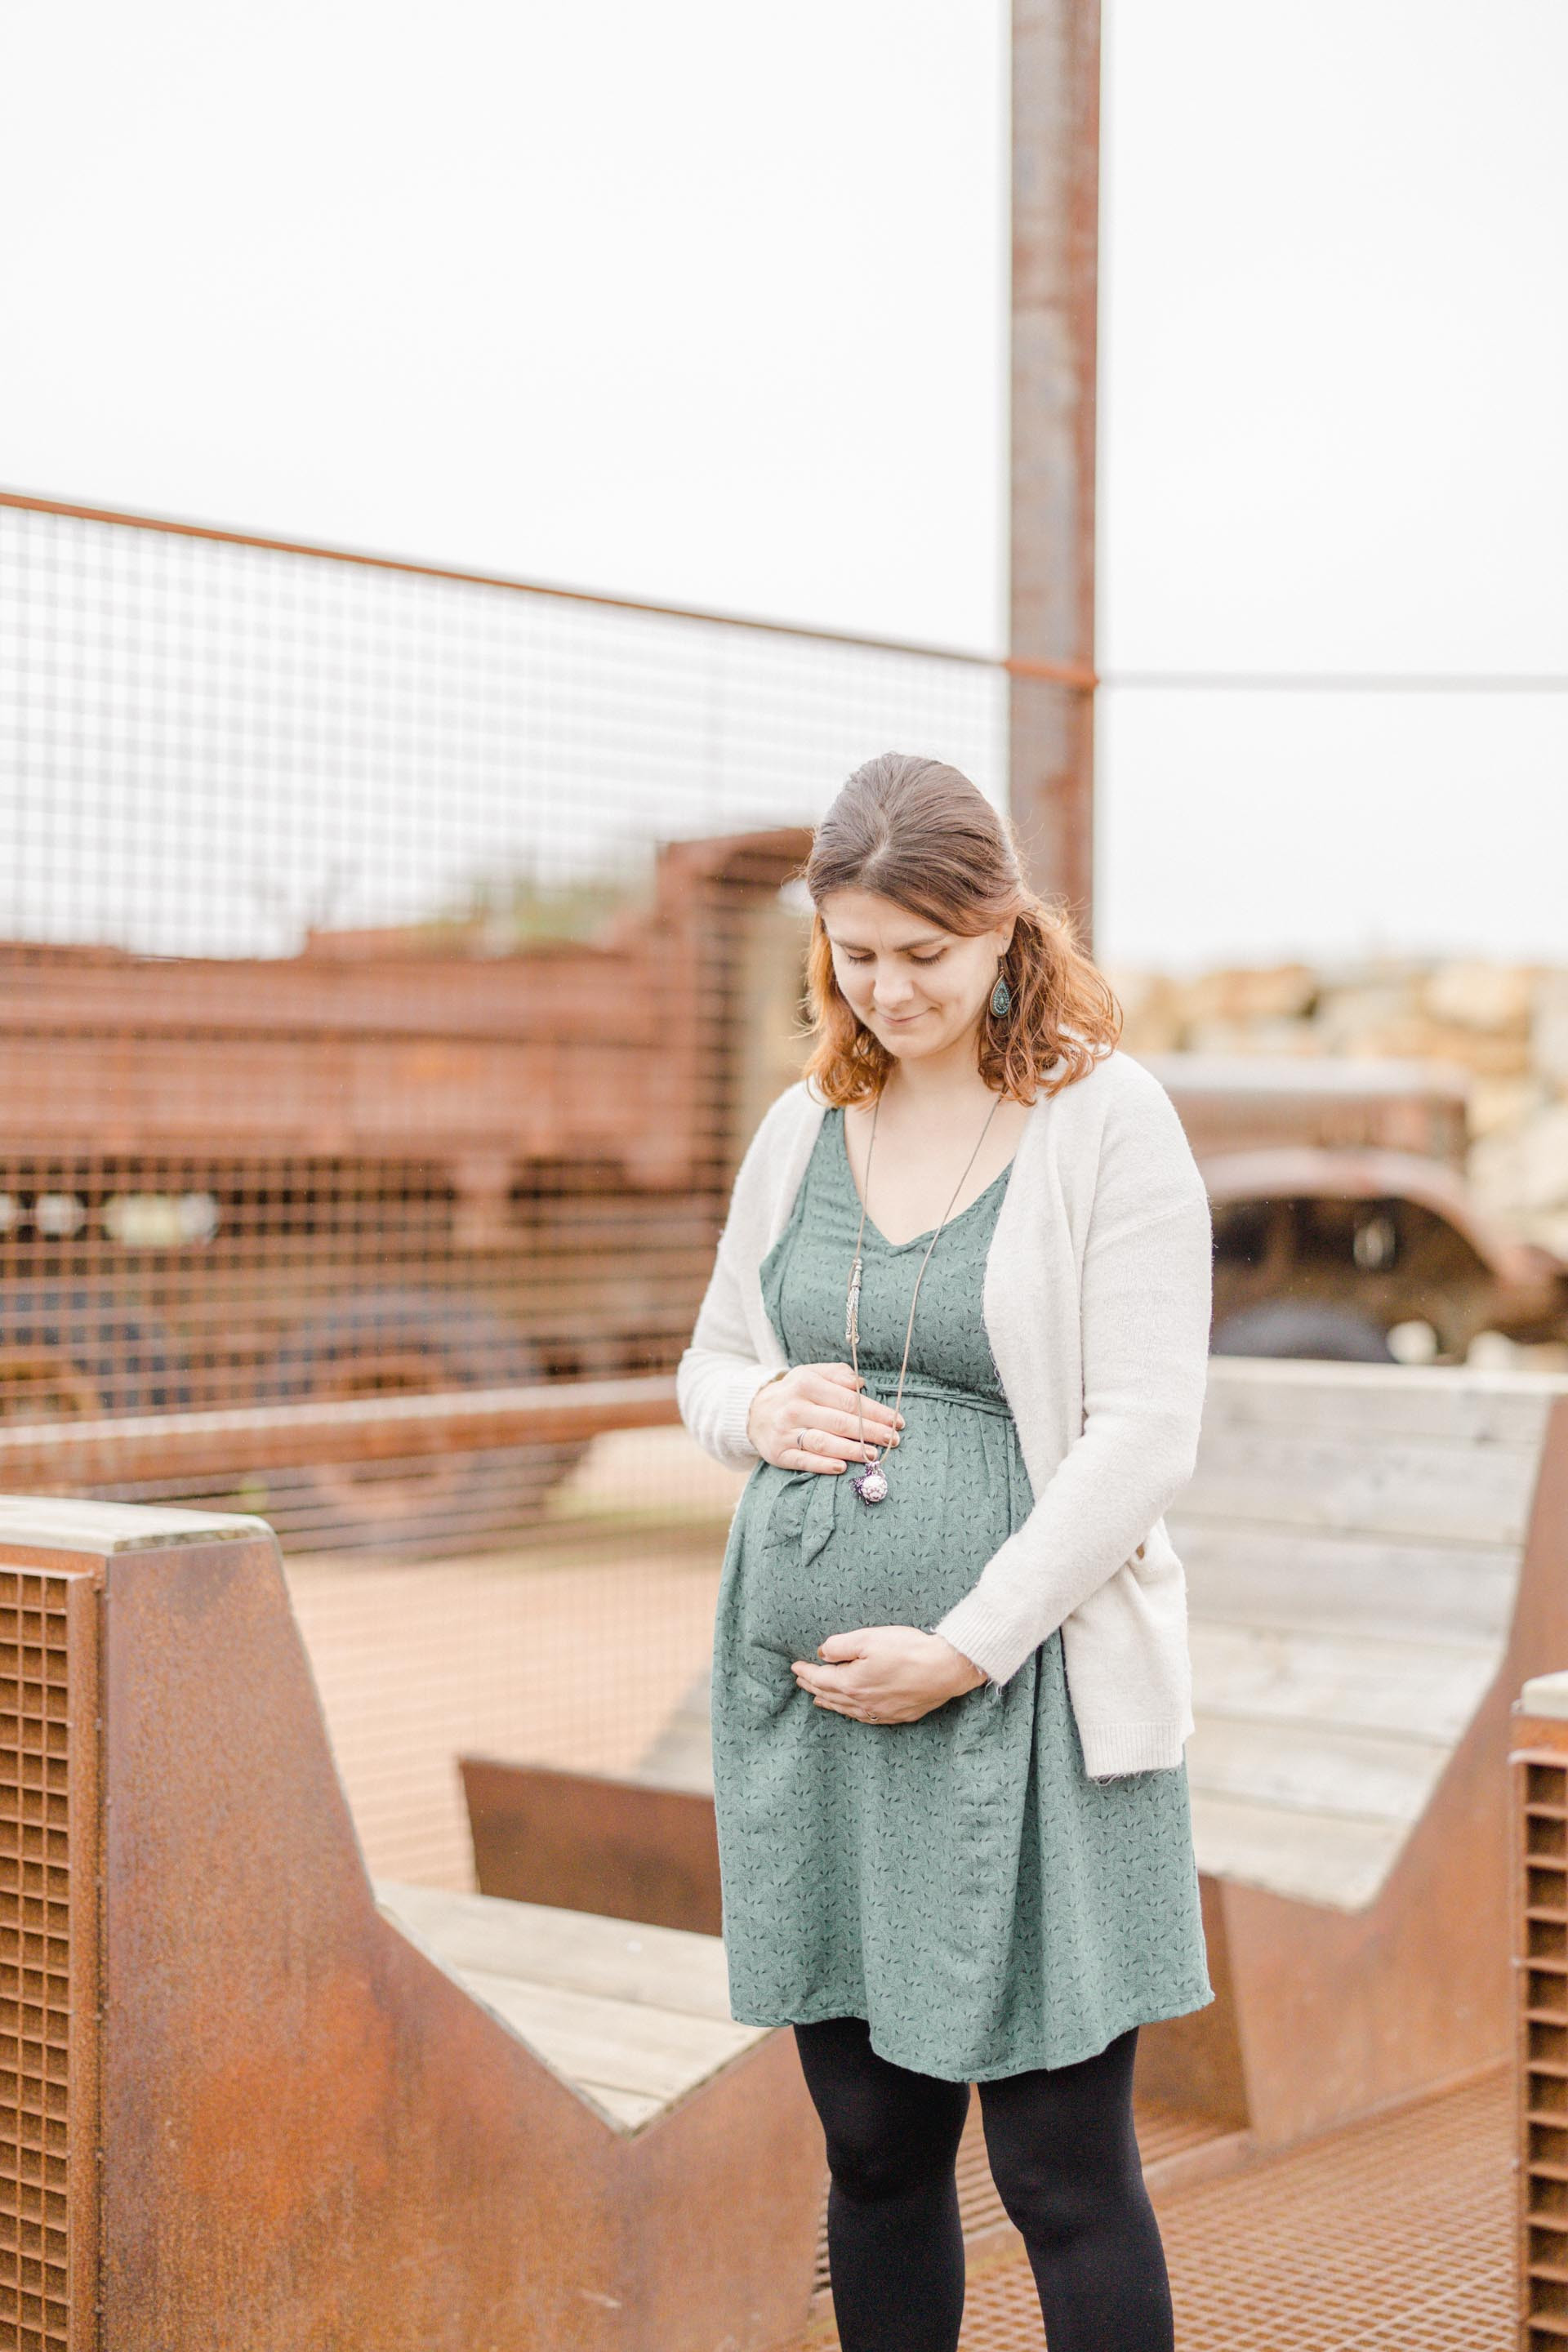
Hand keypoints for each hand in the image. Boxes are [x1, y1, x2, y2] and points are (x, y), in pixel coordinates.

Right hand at [746, 1361, 903, 1473]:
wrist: (753, 1411)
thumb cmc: (794, 1393)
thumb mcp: (811, 1374)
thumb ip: (837, 1374)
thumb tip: (861, 1384)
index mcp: (806, 1384)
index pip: (849, 1401)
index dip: (876, 1412)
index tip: (896, 1421)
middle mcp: (795, 1408)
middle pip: (840, 1422)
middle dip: (871, 1432)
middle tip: (893, 1440)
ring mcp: (785, 1432)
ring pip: (823, 1442)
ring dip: (851, 1450)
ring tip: (873, 1454)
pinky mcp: (778, 1454)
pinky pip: (804, 1460)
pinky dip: (823, 1465)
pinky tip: (842, 1467)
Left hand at [791, 1626, 987, 1723]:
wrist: (946, 1668)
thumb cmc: (908, 1649)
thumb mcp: (868, 1638)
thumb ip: (840, 1645)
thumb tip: (822, 1653)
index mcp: (852, 1683)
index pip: (820, 1678)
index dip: (806, 1672)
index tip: (794, 1667)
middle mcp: (863, 1703)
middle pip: (830, 1695)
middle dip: (813, 1687)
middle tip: (801, 1681)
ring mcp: (881, 1712)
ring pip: (847, 1710)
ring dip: (830, 1703)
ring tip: (818, 1699)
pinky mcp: (898, 1715)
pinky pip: (866, 1718)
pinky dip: (851, 1713)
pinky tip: (852, 1711)